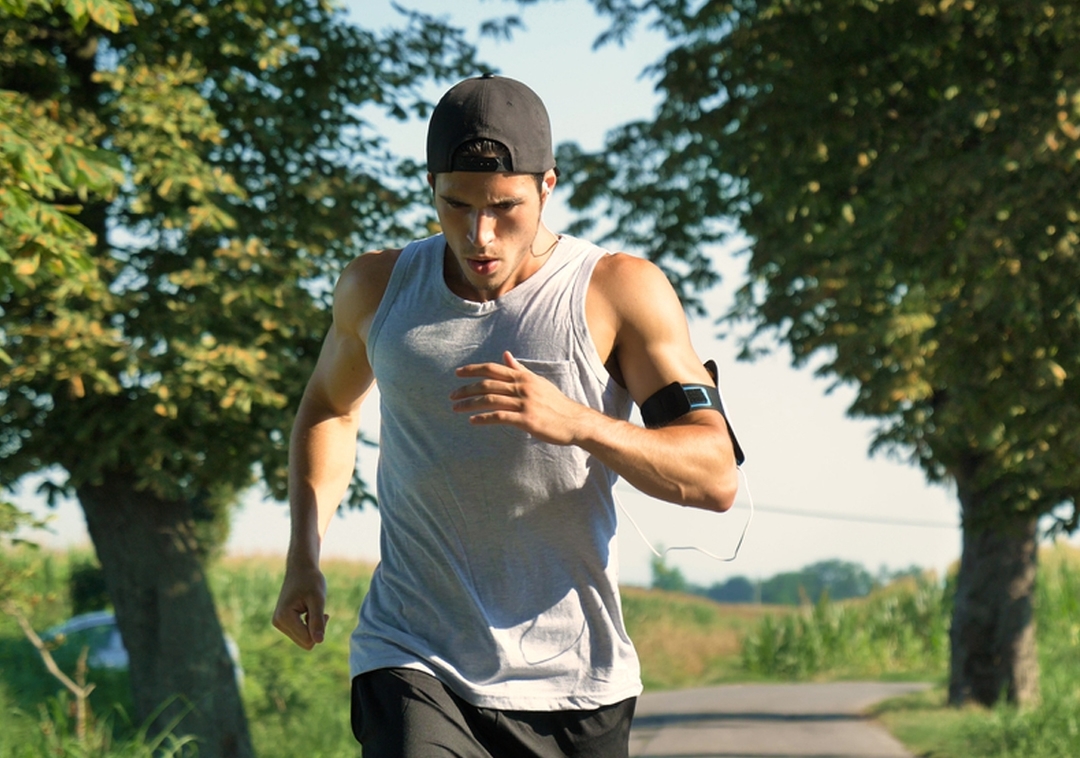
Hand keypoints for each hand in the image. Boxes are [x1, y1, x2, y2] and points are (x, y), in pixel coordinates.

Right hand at [272, 563, 328, 649]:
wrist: (300, 569)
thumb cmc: (311, 581)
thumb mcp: (318, 599)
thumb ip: (317, 621)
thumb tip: (319, 642)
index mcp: (284, 617)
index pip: (308, 640)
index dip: (320, 628)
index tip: (324, 613)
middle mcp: (278, 622)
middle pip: (305, 643)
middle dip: (316, 629)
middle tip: (318, 611)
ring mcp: (278, 623)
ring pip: (303, 640)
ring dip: (312, 627)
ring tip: (311, 608)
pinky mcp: (282, 622)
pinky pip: (300, 634)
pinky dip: (307, 625)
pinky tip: (307, 610)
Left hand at [450, 351, 586, 445]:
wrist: (574, 421)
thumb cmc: (556, 403)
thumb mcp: (538, 382)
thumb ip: (520, 370)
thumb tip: (506, 355)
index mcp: (524, 377)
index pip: (493, 369)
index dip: (473, 370)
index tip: (457, 373)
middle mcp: (522, 387)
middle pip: (487, 383)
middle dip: (466, 389)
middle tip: (452, 395)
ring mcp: (524, 403)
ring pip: (490, 399)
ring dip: (470, 404)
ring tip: (456, 408)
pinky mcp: (526, 420)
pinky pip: (500, 417)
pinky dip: (483, 418)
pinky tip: (473, 421)